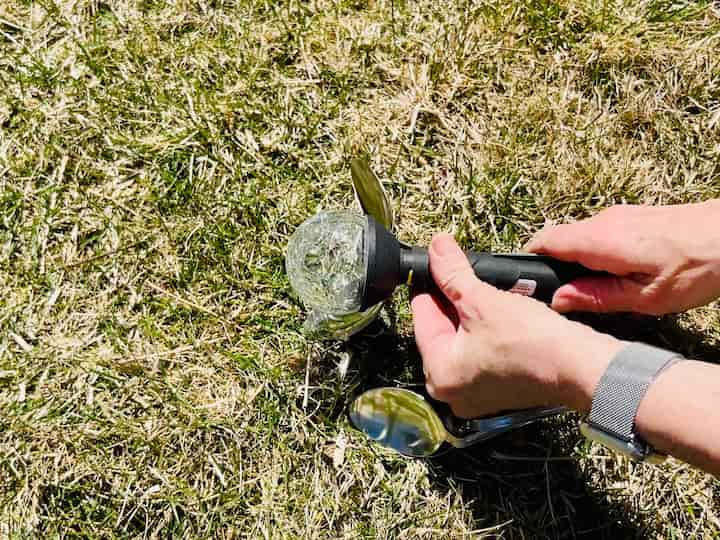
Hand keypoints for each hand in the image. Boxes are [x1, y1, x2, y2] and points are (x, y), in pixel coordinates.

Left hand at [411, 234, 622, 417]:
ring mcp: (473, 394)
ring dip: (469, 314)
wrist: (581, 366)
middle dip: (451, 300)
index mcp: (439, 372)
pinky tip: (497, 313)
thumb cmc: (533, 341)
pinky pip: (479, 353)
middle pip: (440, 328)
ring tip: (484, 292)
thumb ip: (453, 272)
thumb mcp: (483, 299)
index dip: (430, 284)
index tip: (437, 264)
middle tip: (464, 276)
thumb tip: (437, 247)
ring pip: (460, 339)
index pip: (421, 315)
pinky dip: (484, 332)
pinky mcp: (495, 391)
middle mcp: (450, 391)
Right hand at [526, 200, 719, 314]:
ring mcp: (617, 215)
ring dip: (578, 262)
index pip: (544, 241)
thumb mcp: (646, 297)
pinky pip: (598, 234)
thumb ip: (597, 297)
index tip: (527, 285)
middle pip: (559, 241)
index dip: (529, 262)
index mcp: (599, 241)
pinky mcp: (631, 216)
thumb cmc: (697, 268)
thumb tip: (559, 300)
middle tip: (566, 298)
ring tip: (598, 290)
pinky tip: (619, 274)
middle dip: (554, 267)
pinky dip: (595, 254)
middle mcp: (602, 221)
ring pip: (579, 238)